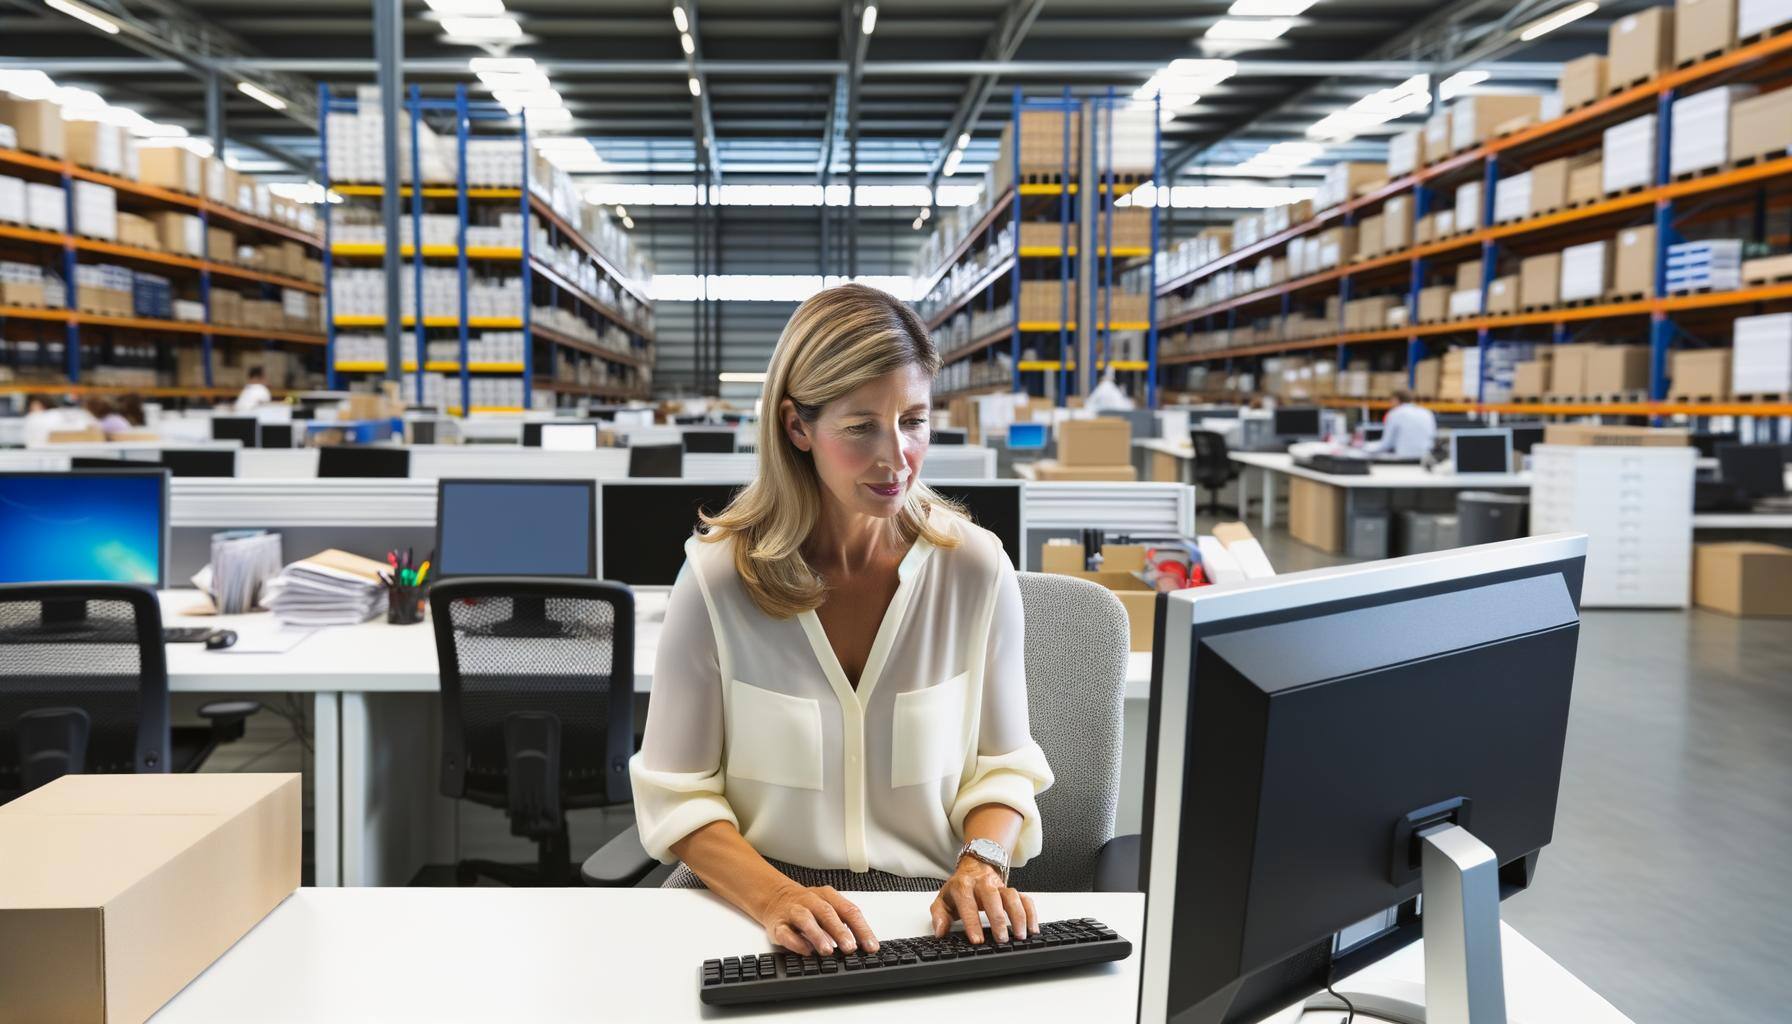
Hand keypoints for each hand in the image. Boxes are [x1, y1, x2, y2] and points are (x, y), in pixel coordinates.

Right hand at [756, 880, 878, 956]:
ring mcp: (793, 911)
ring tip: (827, 950)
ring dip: (817, 935)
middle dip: (840, 931)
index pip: (849, 910)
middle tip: (850, 948)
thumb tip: (862, 946)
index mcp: (828, 896)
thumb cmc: (808, 906)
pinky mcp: (778, 925)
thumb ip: (844, 924)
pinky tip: (805, 951)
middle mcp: (811, 901)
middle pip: (827, 913)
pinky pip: (786, 932)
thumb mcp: (828, 908)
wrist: (775, 898)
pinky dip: (796, 942)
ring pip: (805, 919)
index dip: (861, 929)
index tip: (871, 946)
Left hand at [930, 854, 1036, 944]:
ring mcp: (999, 886)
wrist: (975, 867)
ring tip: (1020, 935)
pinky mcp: (1012, 890)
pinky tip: (1033, 928)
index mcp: (963, 886)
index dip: (972, 922)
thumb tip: (940, 932)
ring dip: (1018, 916)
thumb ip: (939, 916)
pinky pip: (1025, 898)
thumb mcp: (943, 900)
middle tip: (1001, 939)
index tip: (977, 939)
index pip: (967, 903)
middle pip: (992, 897)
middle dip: (998, 919)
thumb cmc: (959, 888)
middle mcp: (982, 884)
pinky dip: (1031, 912)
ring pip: (1012, 896)